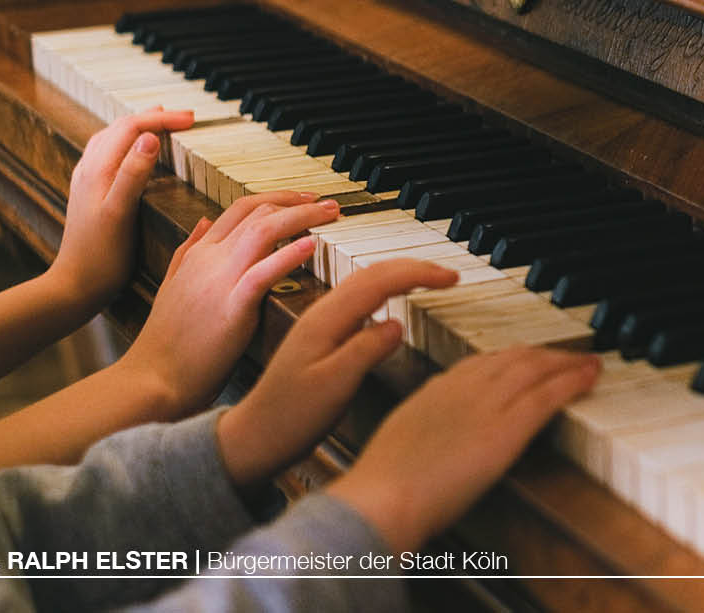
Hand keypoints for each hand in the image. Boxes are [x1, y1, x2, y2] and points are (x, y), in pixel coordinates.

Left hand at [50, 108, 194, 304]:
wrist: (76, 285)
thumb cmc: (101, 256)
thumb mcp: (120, 213)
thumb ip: (133, 173)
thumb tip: (150, 137)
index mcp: (98, 170)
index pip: (131, 127)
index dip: (162, 118)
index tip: (191, 120)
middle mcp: (89, 170)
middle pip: (121, 127)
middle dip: (154, 117)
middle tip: (186, 119)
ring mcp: (87, 181)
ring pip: (113, 139)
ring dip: (139, 126)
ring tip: (162, 124)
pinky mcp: (90, 193)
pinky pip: (109, 154)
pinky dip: (128, 143)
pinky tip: (136, 153)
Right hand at [116, 192, 341, 414]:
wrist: (153, 378)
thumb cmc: (168, 341)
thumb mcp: (172, 285)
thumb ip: (189, 250)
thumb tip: (203, 221)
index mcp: (199, 254)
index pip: (241, 208)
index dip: (277, 198)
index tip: (305, 200)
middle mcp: (209, 259)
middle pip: (257, 212)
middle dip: (297, 203)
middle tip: (329, 205)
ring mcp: (219, 281)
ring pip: (262, 230)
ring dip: (301, 217)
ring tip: (329, 215)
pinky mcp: (231, 308)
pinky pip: (262, 273)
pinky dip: (288, 255)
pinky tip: (311, 246)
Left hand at [216, 259, 460, 489]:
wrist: (254, 437)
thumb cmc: (290, 418)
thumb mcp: (333, 386)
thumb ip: (365, 351)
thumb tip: (397, 324)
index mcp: (326, 320)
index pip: (378, 280)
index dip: (418, 273)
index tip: (450, 277)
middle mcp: (322, 314)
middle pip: (371, 272)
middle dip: (414, 267)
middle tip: (448, 274)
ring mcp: (320, 323)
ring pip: (364, 283)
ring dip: (400, 275)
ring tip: (429, 280)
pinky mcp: (321, 336)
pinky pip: (358, 300)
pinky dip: (385, 291)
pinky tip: (393, 302)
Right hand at [329, 347, 599, 551]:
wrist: (384, 499)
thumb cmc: (384, 486)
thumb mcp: (401, 441)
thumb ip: (426, 428)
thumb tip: (437, 436)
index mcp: (436, 390)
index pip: (483, 362)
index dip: (513, 359)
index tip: (529, 360)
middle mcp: (464, 388)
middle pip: (514, 357)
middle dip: (545, 354)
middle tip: (567, 357)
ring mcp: (487, 404)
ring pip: (537, 368)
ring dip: (568, 362)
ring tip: (588, 362)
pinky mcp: (507, 428)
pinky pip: (548, 394)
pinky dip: (574, 380)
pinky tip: (590, 377)